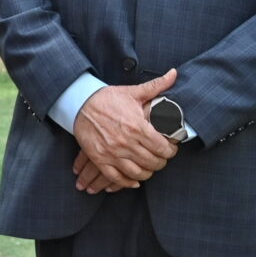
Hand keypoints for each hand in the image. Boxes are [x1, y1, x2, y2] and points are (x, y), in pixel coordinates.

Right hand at [72, 69, 179, 190]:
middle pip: (152, 162)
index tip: (171, 149)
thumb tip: (174, 73)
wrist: (81, 104)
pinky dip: (127, 182)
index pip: (162, 148)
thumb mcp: (133, 92)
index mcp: (137, 127)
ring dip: (147, 173)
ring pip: (137, 173)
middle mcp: (126, 142)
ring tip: (149, 168)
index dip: (171, 151)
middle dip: (161, 162)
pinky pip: (117, 178)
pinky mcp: (100, 159)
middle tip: (162, 159)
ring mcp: (112, 153)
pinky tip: (134, 180)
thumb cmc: (108, 98)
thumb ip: (156, 86)